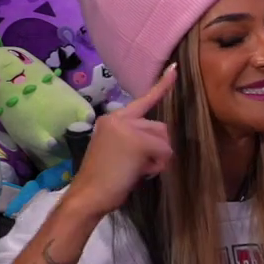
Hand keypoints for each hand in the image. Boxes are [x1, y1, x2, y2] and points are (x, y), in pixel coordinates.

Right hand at [64, 66, 176, 217]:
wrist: (88, 195)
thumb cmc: (106, 180)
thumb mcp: (120, 151)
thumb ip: (136, 138)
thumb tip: (163, 140)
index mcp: (112, 118)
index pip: (143, 100)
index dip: (162, 85)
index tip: (175, 68)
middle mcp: (118, 117)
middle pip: (161, 127)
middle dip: (158, 149)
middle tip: (137, 166)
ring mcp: (127, 126)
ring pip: (165, 140)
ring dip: (158, 159)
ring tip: (136, 169)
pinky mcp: (137, 139)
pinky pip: (165, 152)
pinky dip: (157, 166)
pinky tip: (139, 172)